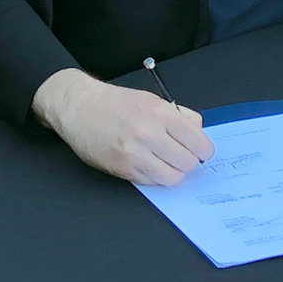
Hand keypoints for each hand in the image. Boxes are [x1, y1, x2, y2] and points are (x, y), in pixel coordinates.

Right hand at [32, 68, 214, 185]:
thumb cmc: (115, 103)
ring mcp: (135, 153)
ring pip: (172, 177)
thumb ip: (179, 117)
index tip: (199, 151)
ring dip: (172, 172)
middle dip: (187, 161)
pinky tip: (147, 163)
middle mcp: (149, 133)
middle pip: (188, 162)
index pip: (199, 143)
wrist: (79, 108)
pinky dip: (154, 176)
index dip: (203, 150)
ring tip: (163, 162)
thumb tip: (199, 135)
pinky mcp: (123, 168)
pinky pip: (152, 182)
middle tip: (178, 155)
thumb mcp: (152, 100)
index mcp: (160, 113)